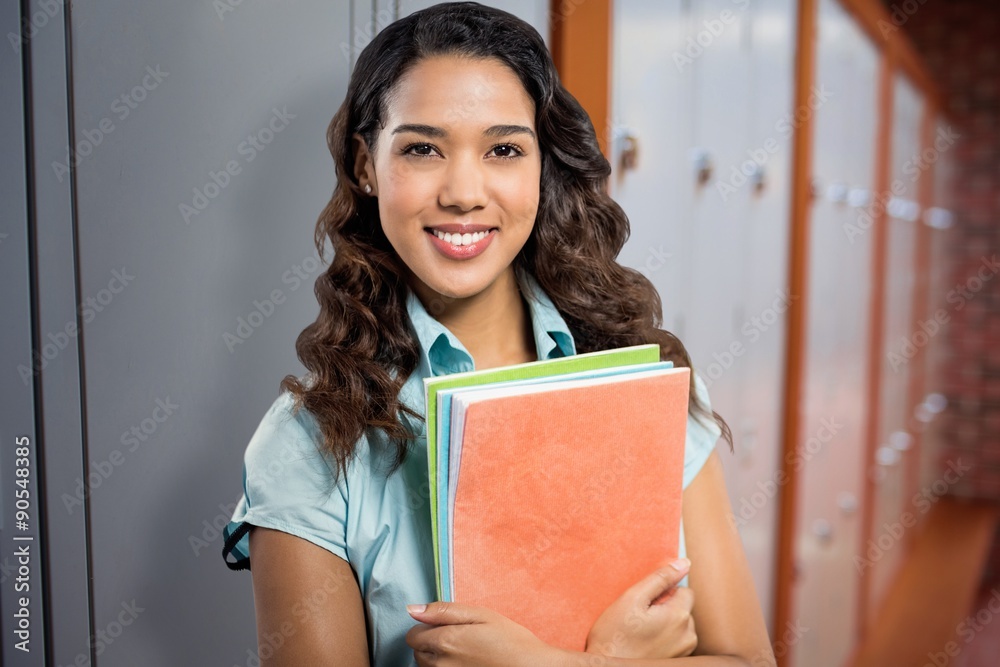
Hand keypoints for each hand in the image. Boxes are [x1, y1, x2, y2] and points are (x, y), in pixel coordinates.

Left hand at [405, 602, 567, 666]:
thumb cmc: (509, 640)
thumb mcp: (480, 615)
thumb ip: (443, 611)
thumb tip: (412, 609)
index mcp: (445, 641)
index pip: (412, 635)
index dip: (426, 627)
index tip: (446, 626)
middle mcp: (441, 665)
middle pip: (418, 653)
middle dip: (431, 643)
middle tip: (459, 638)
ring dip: (437, 659)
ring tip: (464, 653)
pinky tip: (466, 664)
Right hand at [584, 558, 696, 659]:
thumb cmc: (615, 635)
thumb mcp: (632, 598)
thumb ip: (660, 578)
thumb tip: (684, 563)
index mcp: (679, 616)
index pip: (685, 589)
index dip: (664, 592)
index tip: (646, 602)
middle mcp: (688, 635)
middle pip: (683, 607)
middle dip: (666, 607)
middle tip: (640, 617)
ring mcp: (684, 650)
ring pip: (680, 624)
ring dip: (665, 623)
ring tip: (641, 631)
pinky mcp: (678, 660)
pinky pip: (676, 639)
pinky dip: (664, 637)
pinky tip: (646, 642)